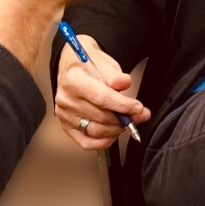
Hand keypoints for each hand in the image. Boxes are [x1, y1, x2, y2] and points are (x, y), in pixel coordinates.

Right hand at [54, 36, 150, 150]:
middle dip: (124, 119)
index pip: (101, 98)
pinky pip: (85, 142)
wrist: (74, 69)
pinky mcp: (66, 126)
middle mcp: (66, 99)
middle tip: (140, 115)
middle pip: (100, 116)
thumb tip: (125, 82)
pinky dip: (102, 142)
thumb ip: (115, 75)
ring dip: (117, 130)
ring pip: (95, 131)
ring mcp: (64, 115)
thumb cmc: (89, 66)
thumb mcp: (104, 63)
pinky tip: (114, 134)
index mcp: (72, 80)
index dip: (123, 105)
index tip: (138, 108)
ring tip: (129, 123)